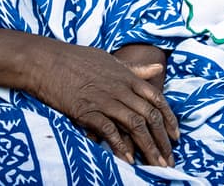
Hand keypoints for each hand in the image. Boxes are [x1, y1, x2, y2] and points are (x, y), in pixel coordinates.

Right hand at [28, 40, 177, 166]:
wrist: (47, 61)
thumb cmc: (78, 59)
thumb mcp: (111, 60)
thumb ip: (135, 69)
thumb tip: (158, 67)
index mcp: (127, 77)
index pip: (157, 98)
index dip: (169, 119)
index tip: (176, 136)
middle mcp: (120, 88)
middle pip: (149, 116)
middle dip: (162, 140)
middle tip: (169, 159)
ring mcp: (104, 99)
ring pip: (134, 124)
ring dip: (147, 146)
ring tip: (156, 164)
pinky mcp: (86, 110)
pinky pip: (109, 130)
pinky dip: (120, 145)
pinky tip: (129, 159)